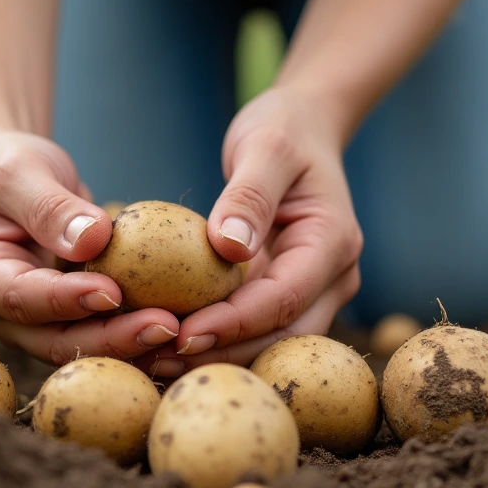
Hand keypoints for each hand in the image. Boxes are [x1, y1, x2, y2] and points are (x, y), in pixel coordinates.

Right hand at [0, 128, 179, 363]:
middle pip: (58, 340)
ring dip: (135, 347)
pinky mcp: (72, 319)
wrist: (14, 179)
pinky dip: (142, 334)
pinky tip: (187, 329)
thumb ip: (50, 207)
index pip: (22, 298)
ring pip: (87, 346)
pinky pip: (107, 331)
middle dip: (113, 339)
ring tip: (186, 336)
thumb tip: (94, 239)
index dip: (66, 301)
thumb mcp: (20, 172)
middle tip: (167, 327)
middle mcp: (7, 313)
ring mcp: (40, 322)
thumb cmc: (10, 167)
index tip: (112, 292)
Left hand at [160, 87, 362, 369]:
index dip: (234, 323)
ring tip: (154, 359)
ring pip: (268, 340)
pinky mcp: (287, 292)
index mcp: (333, 244)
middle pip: (279, 335)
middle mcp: (333, 278)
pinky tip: (166, 340)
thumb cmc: (284, 130)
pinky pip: (254, 326)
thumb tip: (230, 248)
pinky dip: (216, 337)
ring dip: (216, 354)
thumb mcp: (266, 148)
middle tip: (157, 359)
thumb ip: (250, 195)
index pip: (283, 299)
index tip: (182, 333)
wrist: (306, 127)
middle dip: (221, 353)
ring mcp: (314, 290)